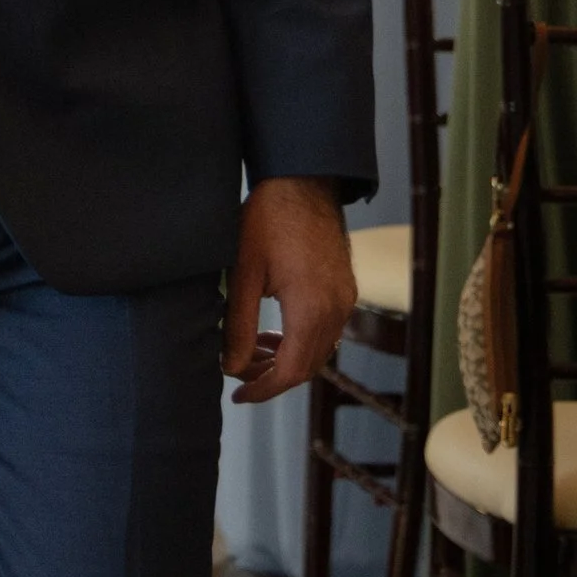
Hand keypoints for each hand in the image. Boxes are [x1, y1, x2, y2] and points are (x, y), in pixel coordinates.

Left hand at [224, 176, 355, 400]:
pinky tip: (274, 332)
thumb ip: (238, 325)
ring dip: (286, 359)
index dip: (264, 389)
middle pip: (308, 366)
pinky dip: (300, 340)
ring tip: (251, 352)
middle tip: (237, 372)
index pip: (292, 371)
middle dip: (271, 377)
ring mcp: (345, 298)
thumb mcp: (243, 272)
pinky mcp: (344, 288)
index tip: (238, 395)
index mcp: (312, 308)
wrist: (303, 180)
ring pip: (318, 350)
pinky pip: (325, 330)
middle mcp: (336, 308)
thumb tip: (231, 367)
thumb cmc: (268, 219)